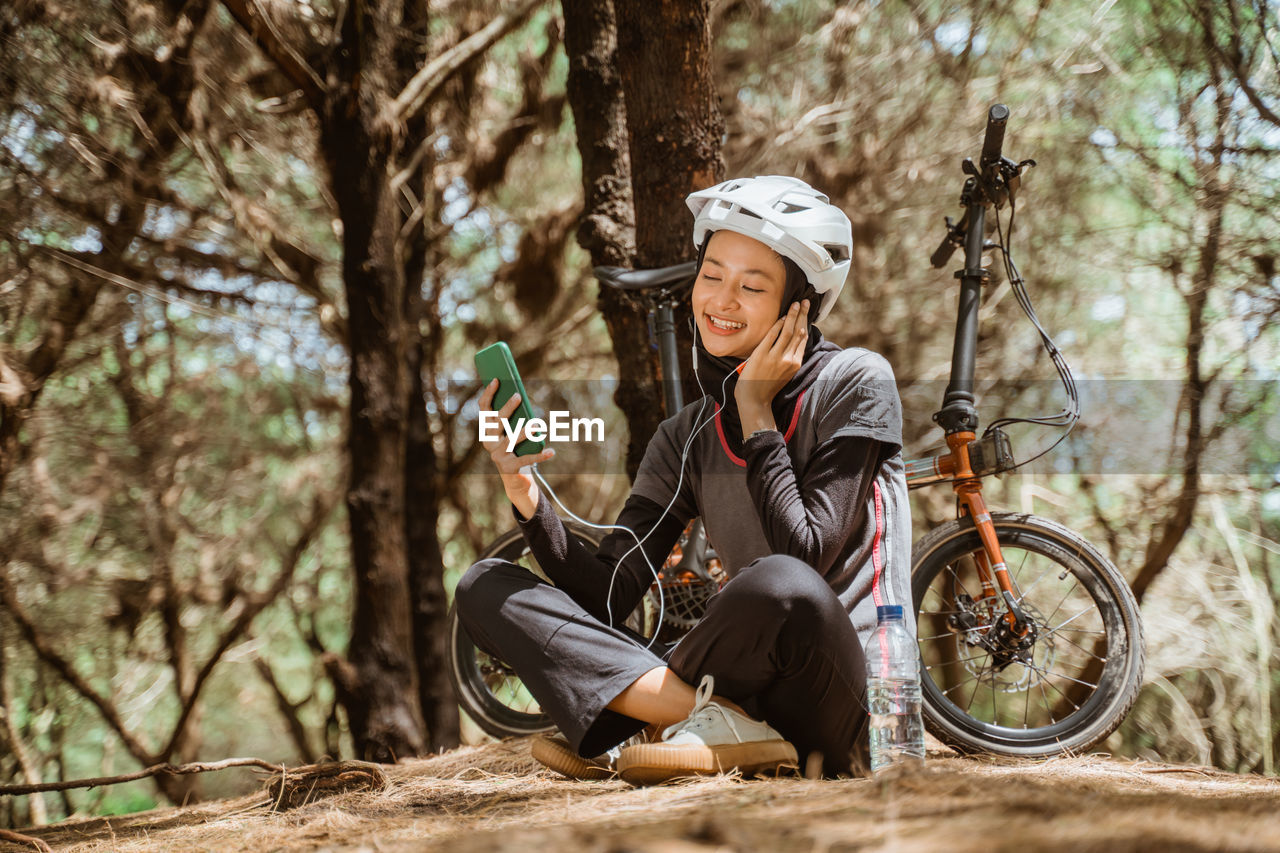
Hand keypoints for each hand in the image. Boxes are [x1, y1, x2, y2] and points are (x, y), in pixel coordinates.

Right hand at [478, 377, 554, 517]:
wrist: (516, 479)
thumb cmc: (517, 449)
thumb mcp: (514, 431)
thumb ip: (515, 417)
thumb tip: (522, 397)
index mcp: (487, 431)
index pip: (485, 409)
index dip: (489, 394)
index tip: (497, 380)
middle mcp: (489, 442)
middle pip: (497, 422)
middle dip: (507, 408)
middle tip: (518, 396)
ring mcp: (497, 456)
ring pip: (511, 440)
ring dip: (525, 432)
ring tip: (536, 424)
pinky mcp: (508, 468)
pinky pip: (526, 459)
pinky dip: (540, 455)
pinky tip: (551, 451)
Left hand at [734, 299, 808, 435]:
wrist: (755, 400)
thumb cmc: (767, 386)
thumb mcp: (784, 373)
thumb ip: (789, 358)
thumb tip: (792, 341)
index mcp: (795, 364)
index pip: (803, 339)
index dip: (806, 323)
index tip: (806, 311)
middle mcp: (788, 359)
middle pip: (798, 332)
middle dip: (802, 315)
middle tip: (803, 302)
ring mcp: (776, 357)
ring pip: (788, 331)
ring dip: (792, 316)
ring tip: (794, 304)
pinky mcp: (763, 355)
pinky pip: (772, 335)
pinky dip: (777, 325)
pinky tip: (780, 317)